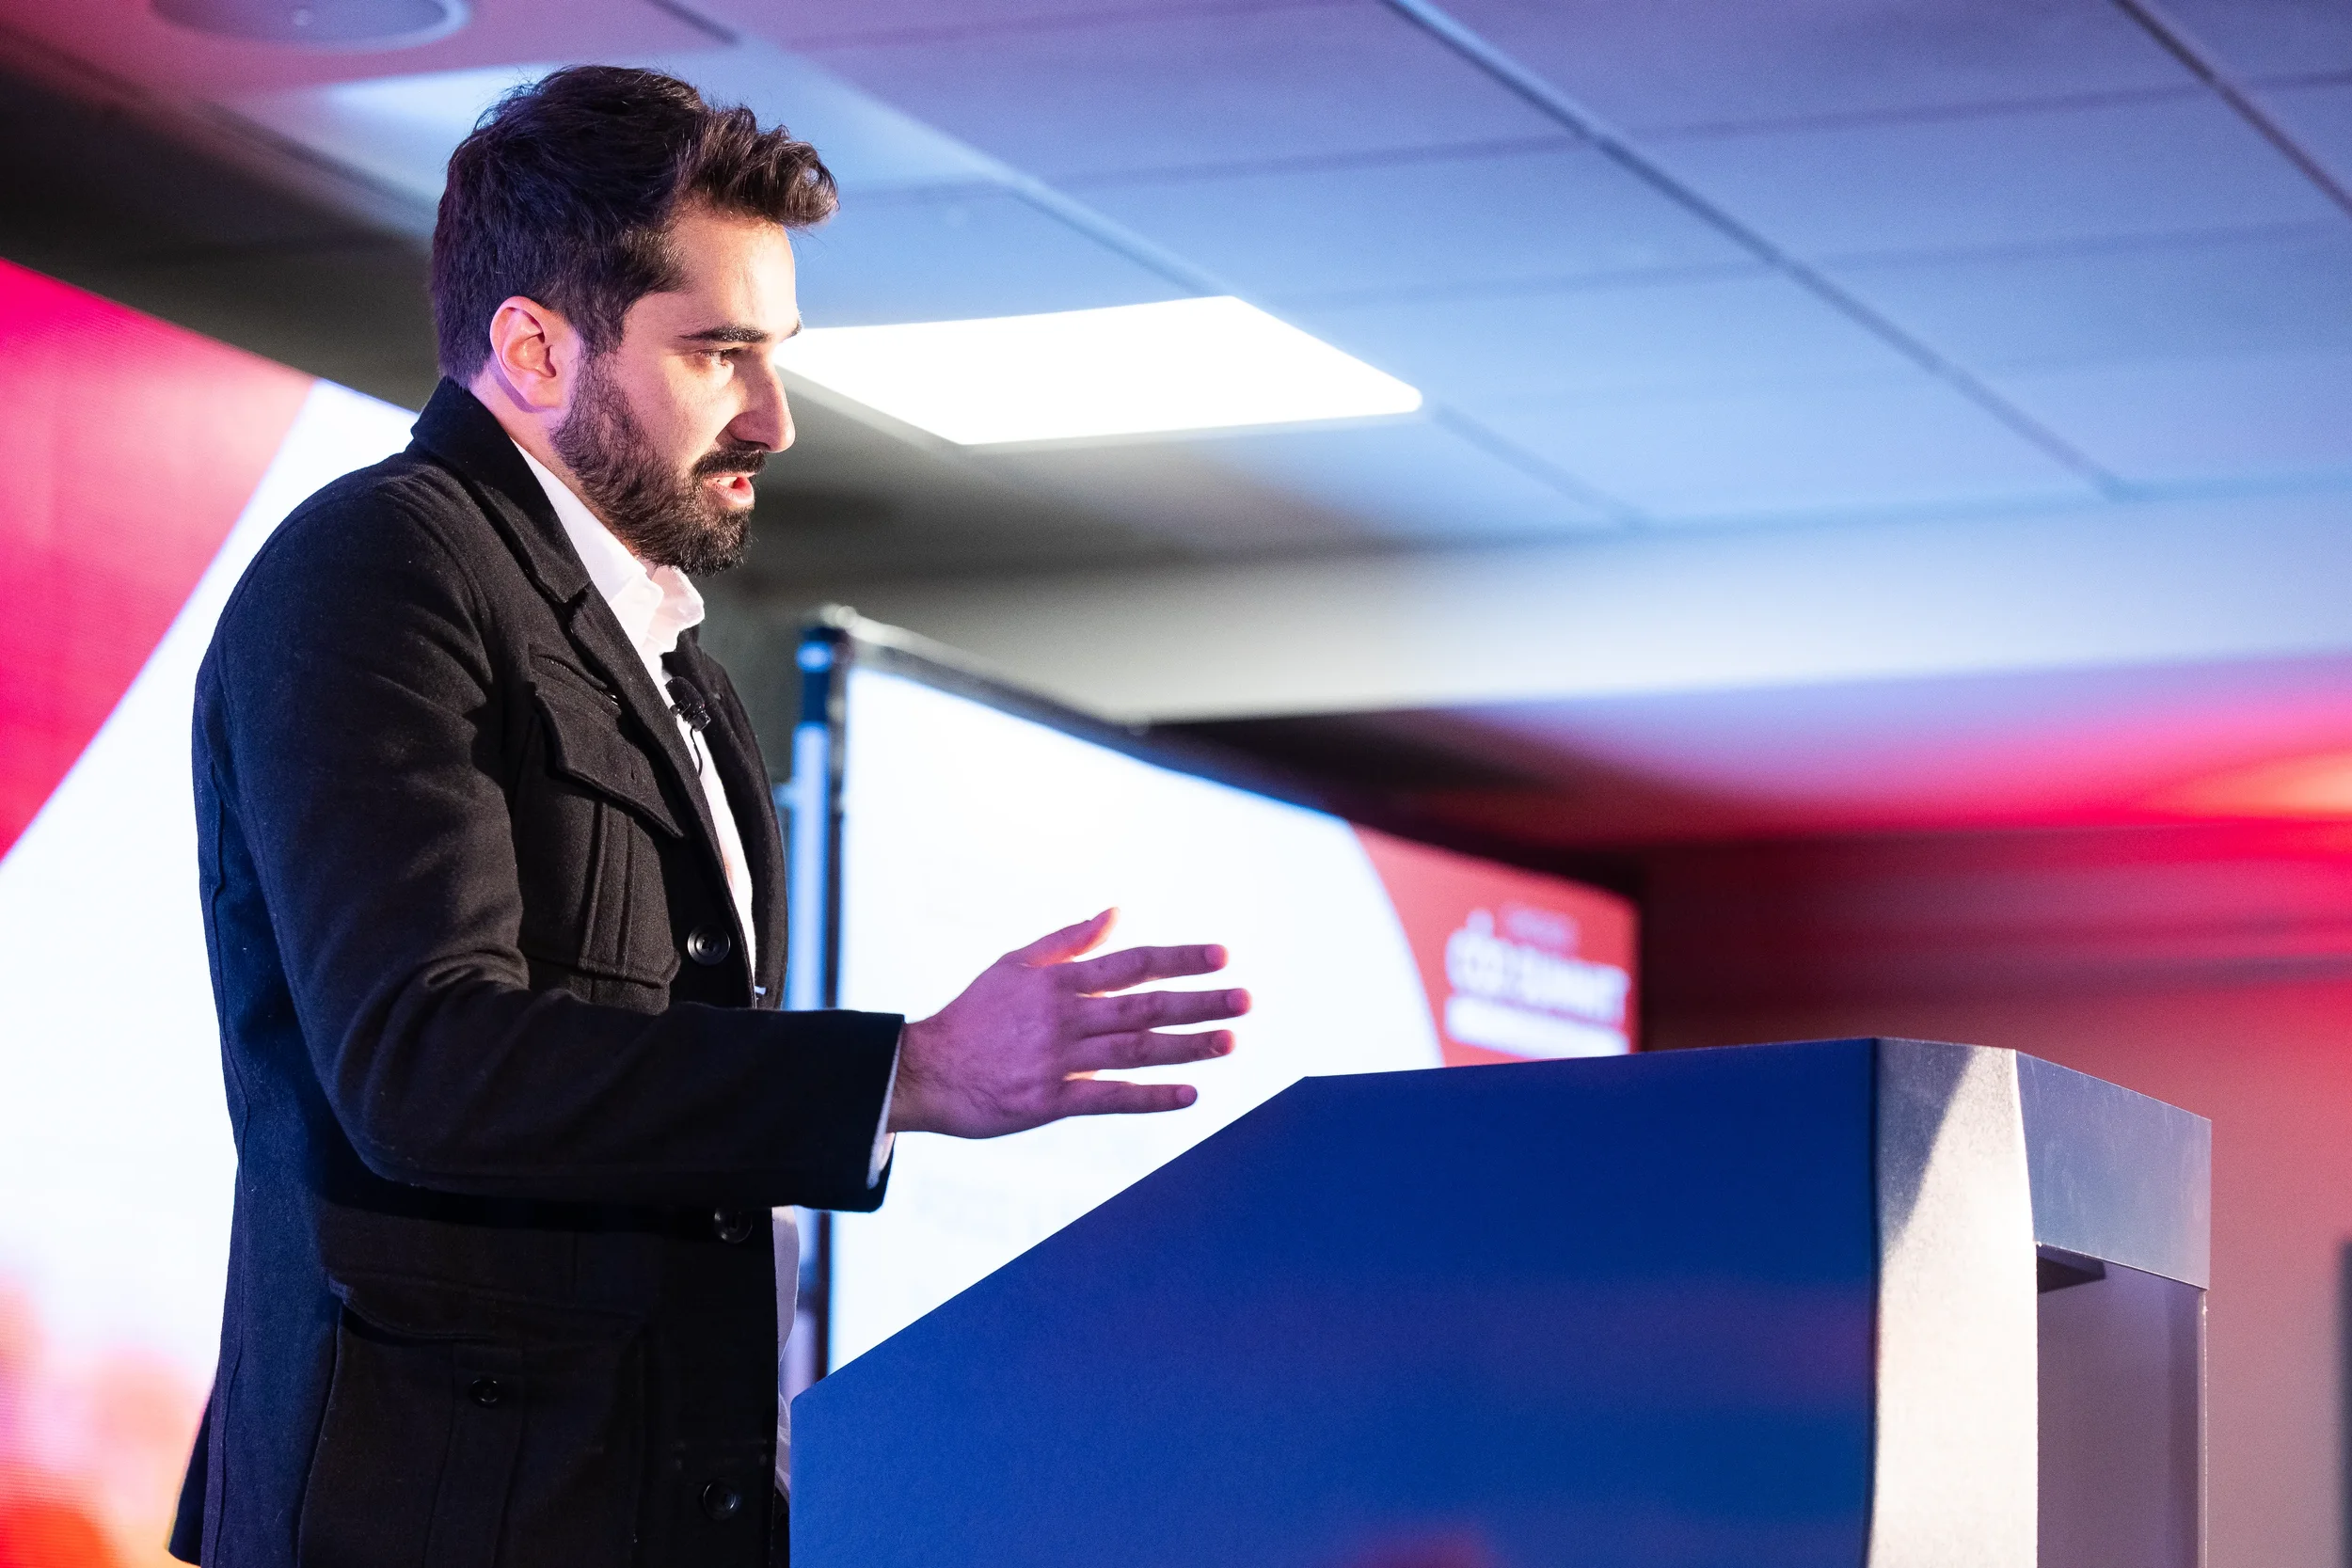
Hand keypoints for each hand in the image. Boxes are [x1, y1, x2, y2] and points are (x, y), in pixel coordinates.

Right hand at [886, 909, 1248, 1138]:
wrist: (924, 1070)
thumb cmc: (972, 1015)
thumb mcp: (1015, 963)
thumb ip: (1069, 940)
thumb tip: (1116, 912)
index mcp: (1058, 981)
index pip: (1132, 964)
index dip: (1180, 959)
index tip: (1223, 957)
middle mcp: (1064, 1017)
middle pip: (1144, 1006)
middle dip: (1199, 1002)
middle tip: (1246, 1001)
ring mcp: (1059, 1060)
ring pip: (1135, 1050)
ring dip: (1187, 1046)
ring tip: (1229, 1042)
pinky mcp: (1050, 1101)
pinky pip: (1109, 1097)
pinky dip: (1150, 1097)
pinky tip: (1188, 1095)